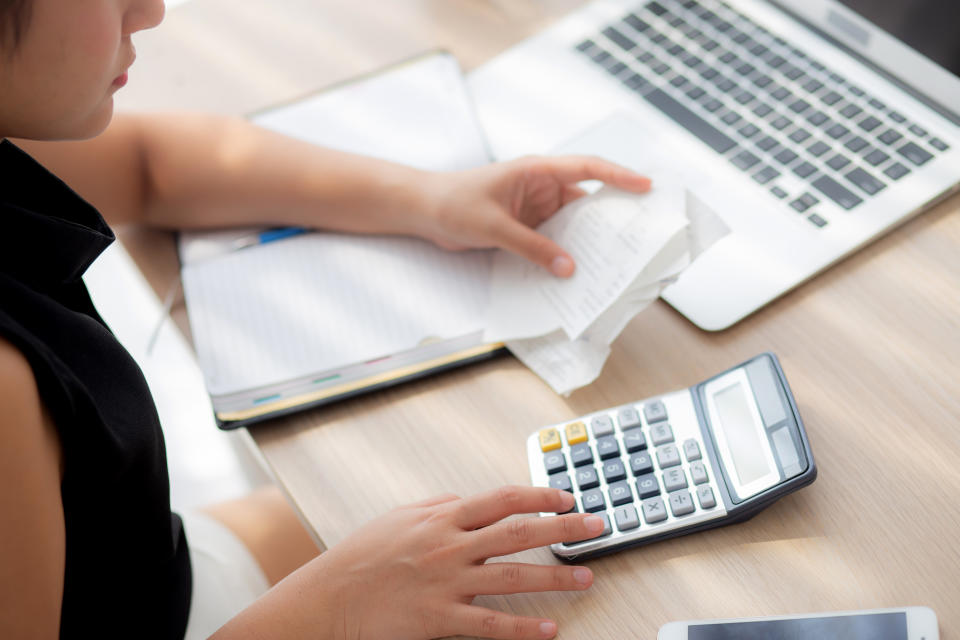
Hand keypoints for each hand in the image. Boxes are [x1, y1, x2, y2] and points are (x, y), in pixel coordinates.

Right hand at [310, 486, 603, 639]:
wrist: (328, 599)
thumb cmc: (360, 557)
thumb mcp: (399, 517)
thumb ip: (438, 507)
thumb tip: (468, 500)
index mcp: (442, 518)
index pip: (502, 499)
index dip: (539, 496)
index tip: (567, 497)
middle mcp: (450, 546)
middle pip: (519, 532)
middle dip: (563, 528)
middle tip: (597, 528)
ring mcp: (447, 583)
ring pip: (513, 576)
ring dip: (555, 578)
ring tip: (586, 578)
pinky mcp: (439, 619)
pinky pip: (490, 625)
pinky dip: (522, 628)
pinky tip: (548, 628)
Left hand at [421, 156, 650, 276]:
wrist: (423, 211)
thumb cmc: (453, 202)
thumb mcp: (494, 226)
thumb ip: (531, 247)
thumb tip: (568, 267)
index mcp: (536, 171)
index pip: (586, 168)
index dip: (618, 176)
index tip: (645, 186)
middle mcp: (541, 187)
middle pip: (586, 200)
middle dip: (611, 216)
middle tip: (641, 234)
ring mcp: (535, 209)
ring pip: (572, 225)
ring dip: (587, 242)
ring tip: (614, 261)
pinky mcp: (527, 228)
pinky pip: (554, 241)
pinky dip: (565, 254)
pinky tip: (576, 272)